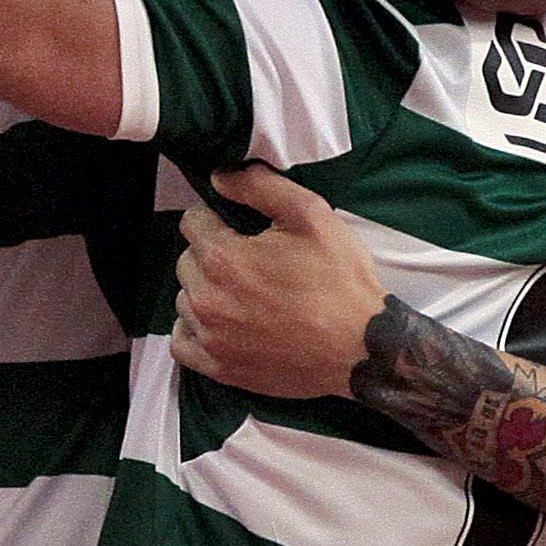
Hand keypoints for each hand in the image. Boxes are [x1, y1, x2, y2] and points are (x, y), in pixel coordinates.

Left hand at [167, 165, 386, 400]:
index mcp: (223, 259)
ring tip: (244, 293)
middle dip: (211, 254)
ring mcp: (211, 337)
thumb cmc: (340, 282)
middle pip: (187, 261)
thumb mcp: (312, 216)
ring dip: (205, 291)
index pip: (192, 222)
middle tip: (251, 262)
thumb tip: (220, 177)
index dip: (217, 219)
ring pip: (185, 300)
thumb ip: (259, 187)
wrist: (362, 347)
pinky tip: (220, 322)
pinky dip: (194, 330)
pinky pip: (182, 343)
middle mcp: (207, 299)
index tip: (240, 229)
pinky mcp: (220, 367)